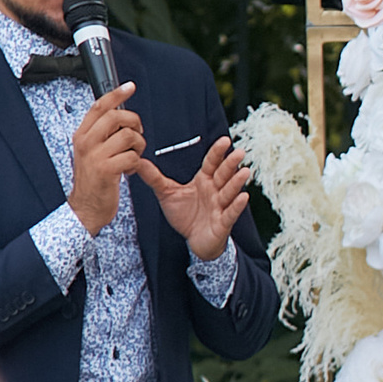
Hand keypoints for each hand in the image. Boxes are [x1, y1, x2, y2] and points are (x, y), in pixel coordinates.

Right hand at [68, 83, 143, 236]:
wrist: (85, 208)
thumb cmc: (93, 180)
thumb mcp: (91, 152)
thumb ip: (101, 134)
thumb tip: (120, 115)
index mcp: (82, 135)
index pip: (99, 106)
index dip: (116, 94)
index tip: (130, 86)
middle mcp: (86, 142)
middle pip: (117, 117)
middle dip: (135, 124)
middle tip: (137, 136)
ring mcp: (95, 156)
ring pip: (129, 136)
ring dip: (138, 147)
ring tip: (133, 157)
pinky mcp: (107, 170)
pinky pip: (133, 157)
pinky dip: (136, 163)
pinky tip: (129, 170)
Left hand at [139, 134, 253, 260]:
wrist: (193, 241)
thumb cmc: (185, 215)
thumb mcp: (167, 193)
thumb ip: (154, 177)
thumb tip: (137, 161)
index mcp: (204, 181)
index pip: (212, 163)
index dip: (218, 153)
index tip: (225, 140)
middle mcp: (215, 191)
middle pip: (224, 174)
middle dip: (231, 164)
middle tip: (239, 152)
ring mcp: (221, 206)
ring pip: (230, 192)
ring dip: (237, 182)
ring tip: (245, 171)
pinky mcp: (223, 223)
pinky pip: (231, 213)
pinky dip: (237, 205)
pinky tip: (243, 197)